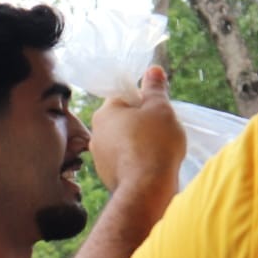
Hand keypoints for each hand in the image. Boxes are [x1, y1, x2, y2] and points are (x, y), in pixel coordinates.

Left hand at [89, 65, 186, 201]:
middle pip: (123, 119)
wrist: (146, 187)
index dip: (143, 100)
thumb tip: (153, 70)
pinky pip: (124, 160)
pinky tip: (150, 164)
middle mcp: (96, 133)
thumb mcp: (159, 108)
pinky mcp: (106, 175)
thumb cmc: (155, 142)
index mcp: (104, 113)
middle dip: (143, 122)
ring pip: (123, 141)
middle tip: (162, 128)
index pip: (123, 97)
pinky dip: (136, 160)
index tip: (158, 109)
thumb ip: (155, 88)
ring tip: (158, 148)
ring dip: (140, 141)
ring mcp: (98, 156)